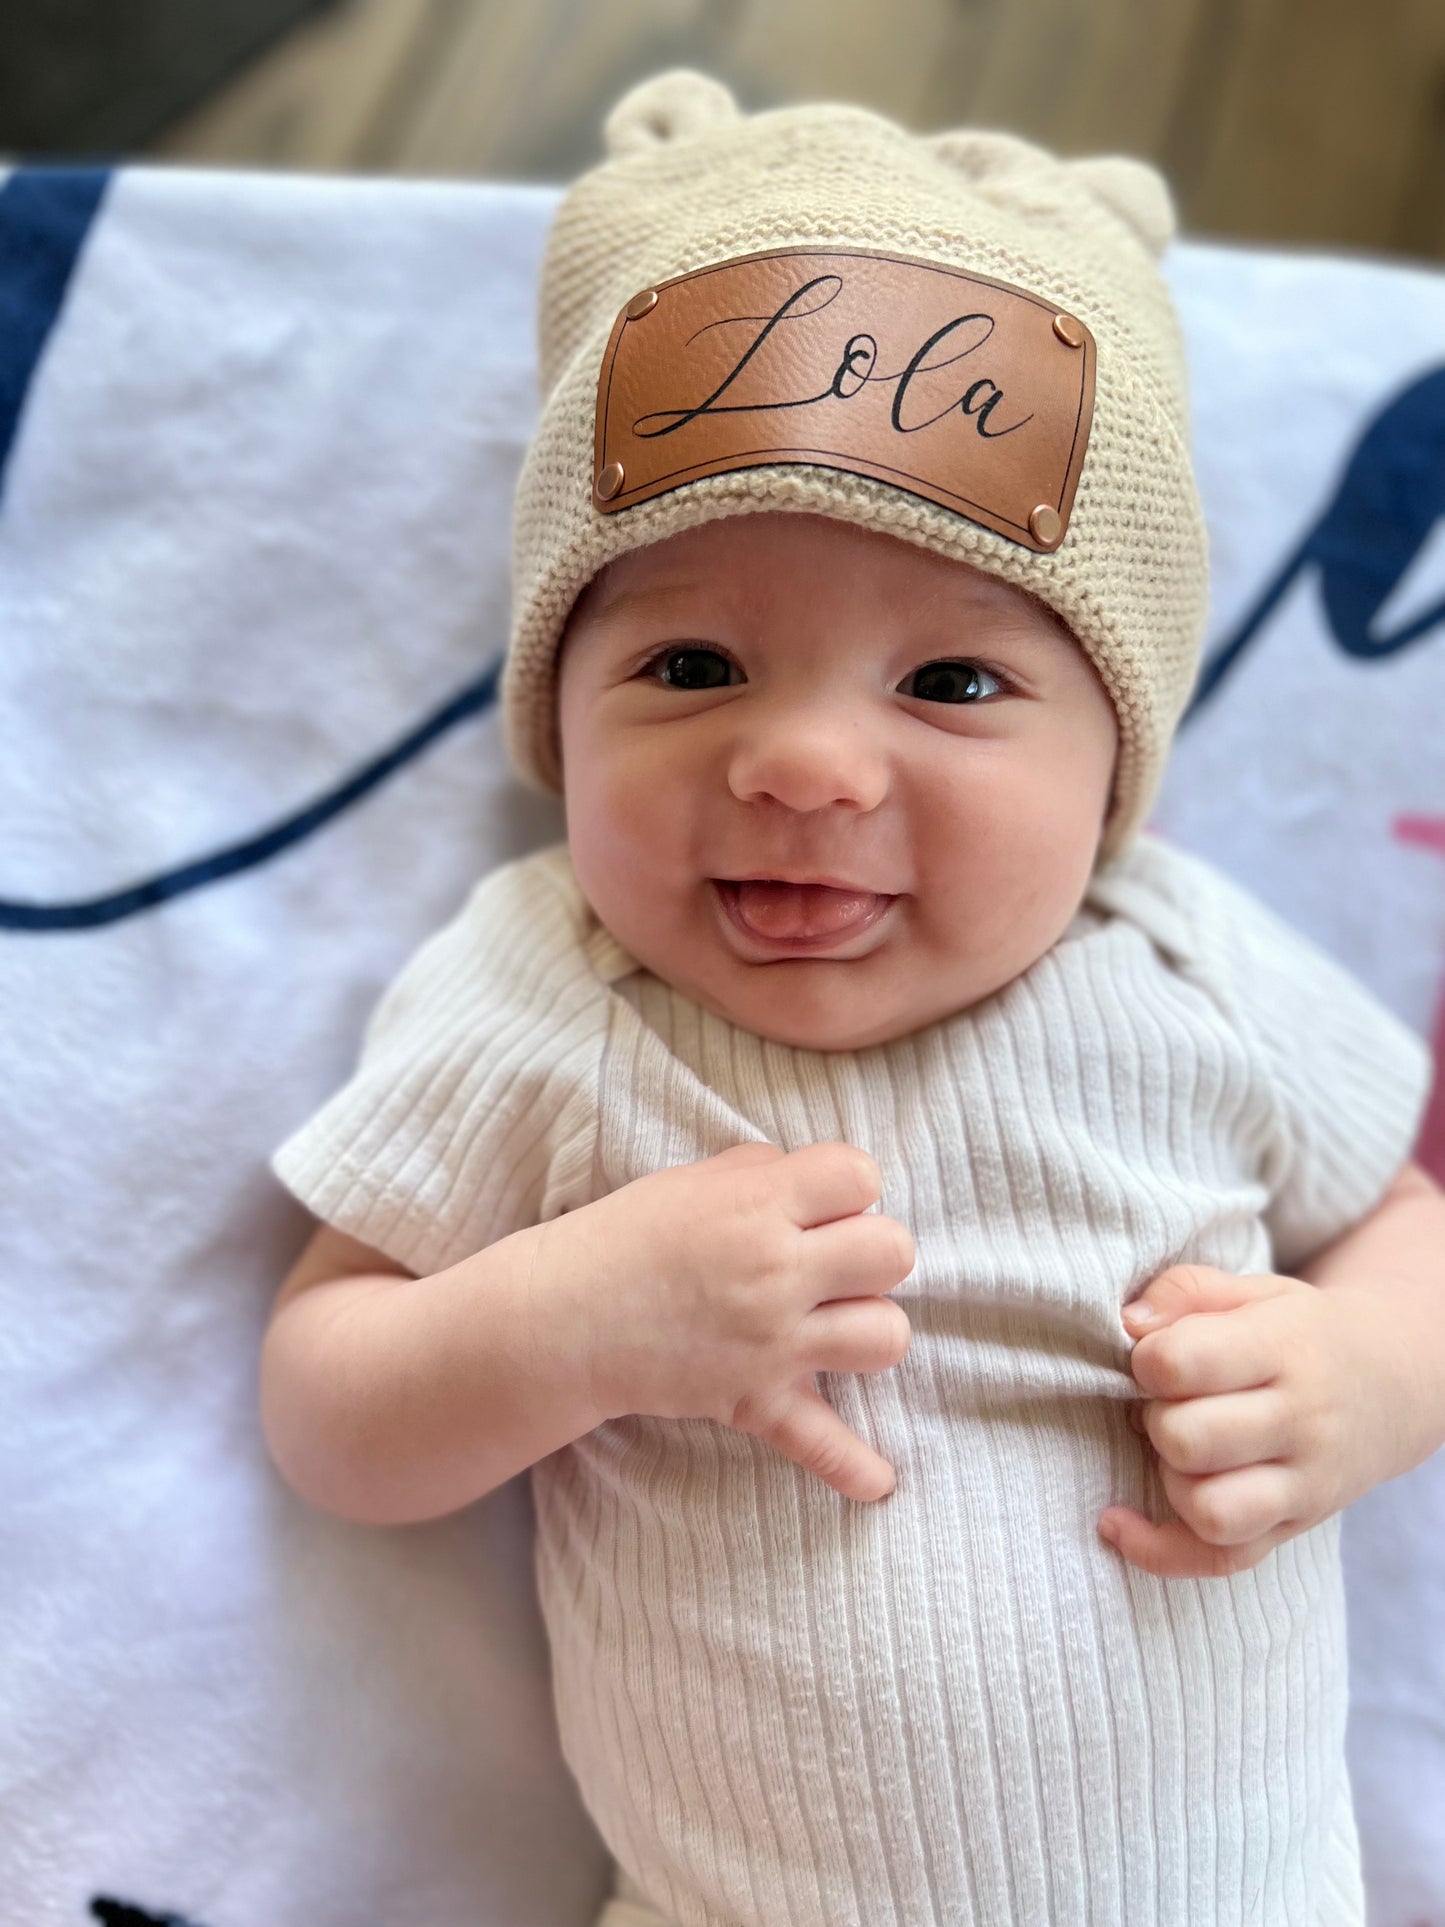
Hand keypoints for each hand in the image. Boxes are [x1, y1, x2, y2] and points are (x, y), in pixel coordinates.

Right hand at [550, 1142, 914, 1502]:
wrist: (561, 1319)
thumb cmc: (623, 1238)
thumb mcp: (692, 1180)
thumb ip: (761, 1172)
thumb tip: (812, 1184)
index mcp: (758, 1206)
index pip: (859, 1176)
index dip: (848, 1186)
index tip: (821, 1202)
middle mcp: (775, 1273)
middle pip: (892, 1252)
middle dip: (870, 1252)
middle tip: (830, 1262)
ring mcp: (772, 1344)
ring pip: (886, 1336)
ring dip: (868, 1327)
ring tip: (833, 1322)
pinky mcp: (756, 1401)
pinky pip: (823, 1442)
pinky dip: (853, 1466)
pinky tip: (880, 1481)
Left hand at [1099, 1265, 1409, 1577]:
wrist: (1390, 1386)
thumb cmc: (1299, 1334)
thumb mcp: (1253, 1291)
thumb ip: (1185, 1290)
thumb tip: (1130, 1324)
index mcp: (1284, 1349)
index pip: (1185, 1363)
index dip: (1147, 1359)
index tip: (1154, 1356)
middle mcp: (1301, 1423)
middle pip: (1188, 1440)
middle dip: (1157, 1418)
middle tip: (1171, 1403)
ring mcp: (1303, 1486)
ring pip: (1208, 1510)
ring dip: (1170, 1479)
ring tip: (1180, 1451)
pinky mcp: (1292, 1529)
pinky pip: (1218, 1559)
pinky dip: (1158, 1550)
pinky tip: (1119, 1520)